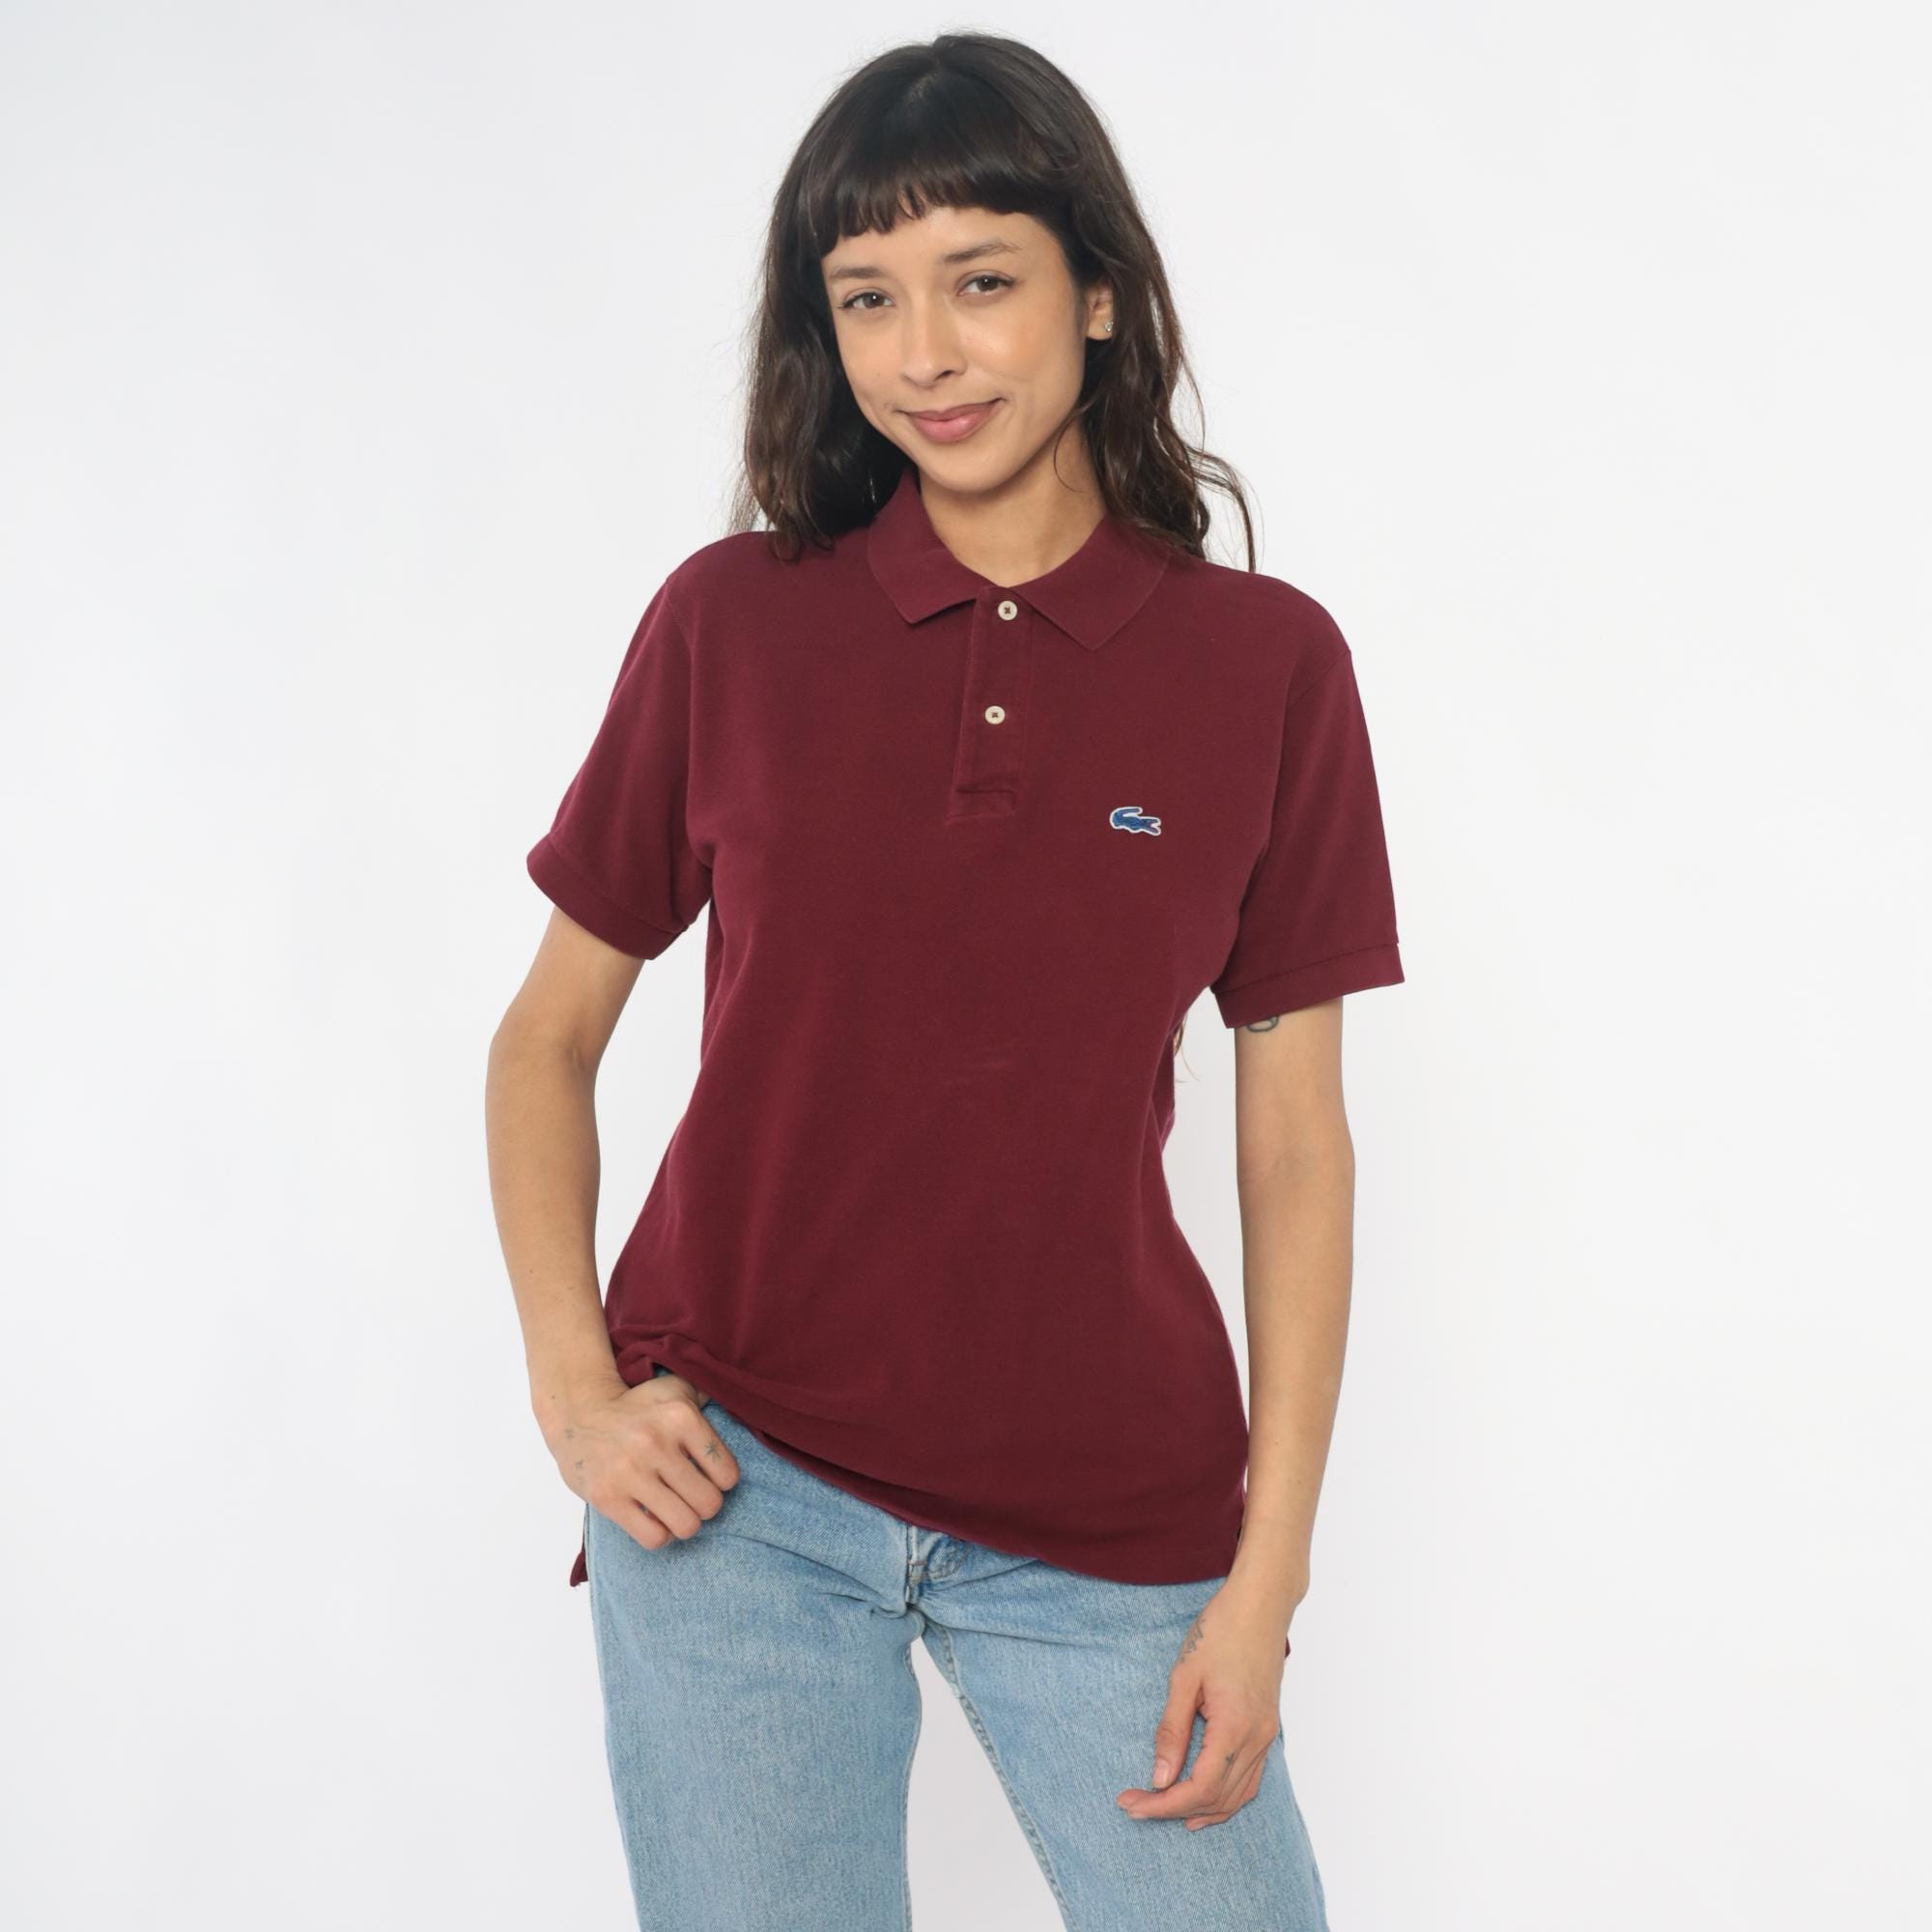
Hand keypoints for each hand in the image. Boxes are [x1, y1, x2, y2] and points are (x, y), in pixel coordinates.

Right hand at [543, 1371, 739, 1551]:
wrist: (578, 1415)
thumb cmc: (636, 1408)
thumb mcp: (673, 1391)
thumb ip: (707, 1396)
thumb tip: (742, 1396)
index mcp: (680, 1417)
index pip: (728, 1474)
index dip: (722, 1482)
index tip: (708, 1477)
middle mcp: (656, 1443)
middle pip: (710, 1504)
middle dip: (704, 1506)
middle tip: (692, 1498)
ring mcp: (630, 1472)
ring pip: (686, 1525)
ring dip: (684, 1523)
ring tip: (675, 1511)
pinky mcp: (608, 1497)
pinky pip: (654, 1537)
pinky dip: (659, 1534)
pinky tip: (653, 1518)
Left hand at [1115, 1583, 1287, 1829]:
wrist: (1260, 1605)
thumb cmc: (1221, 1631)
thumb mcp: (1185, 1676)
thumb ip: (1172, 1730)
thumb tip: (1160, 1777)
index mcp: (1235, 1726)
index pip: (1200, 1788)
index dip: (1165, 1804)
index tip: (1133, 1802)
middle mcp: (1257, 1738)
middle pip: (1218, 1798)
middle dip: (1175, 1808)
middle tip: (1137, 1804)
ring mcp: (1267, 1735)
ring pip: (1238, 1795)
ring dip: (1203, 1809)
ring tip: (1165, 1811)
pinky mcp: (1268, 1728)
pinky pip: (1251, 1778)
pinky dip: (1227, 1796)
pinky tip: (1205, 1798)